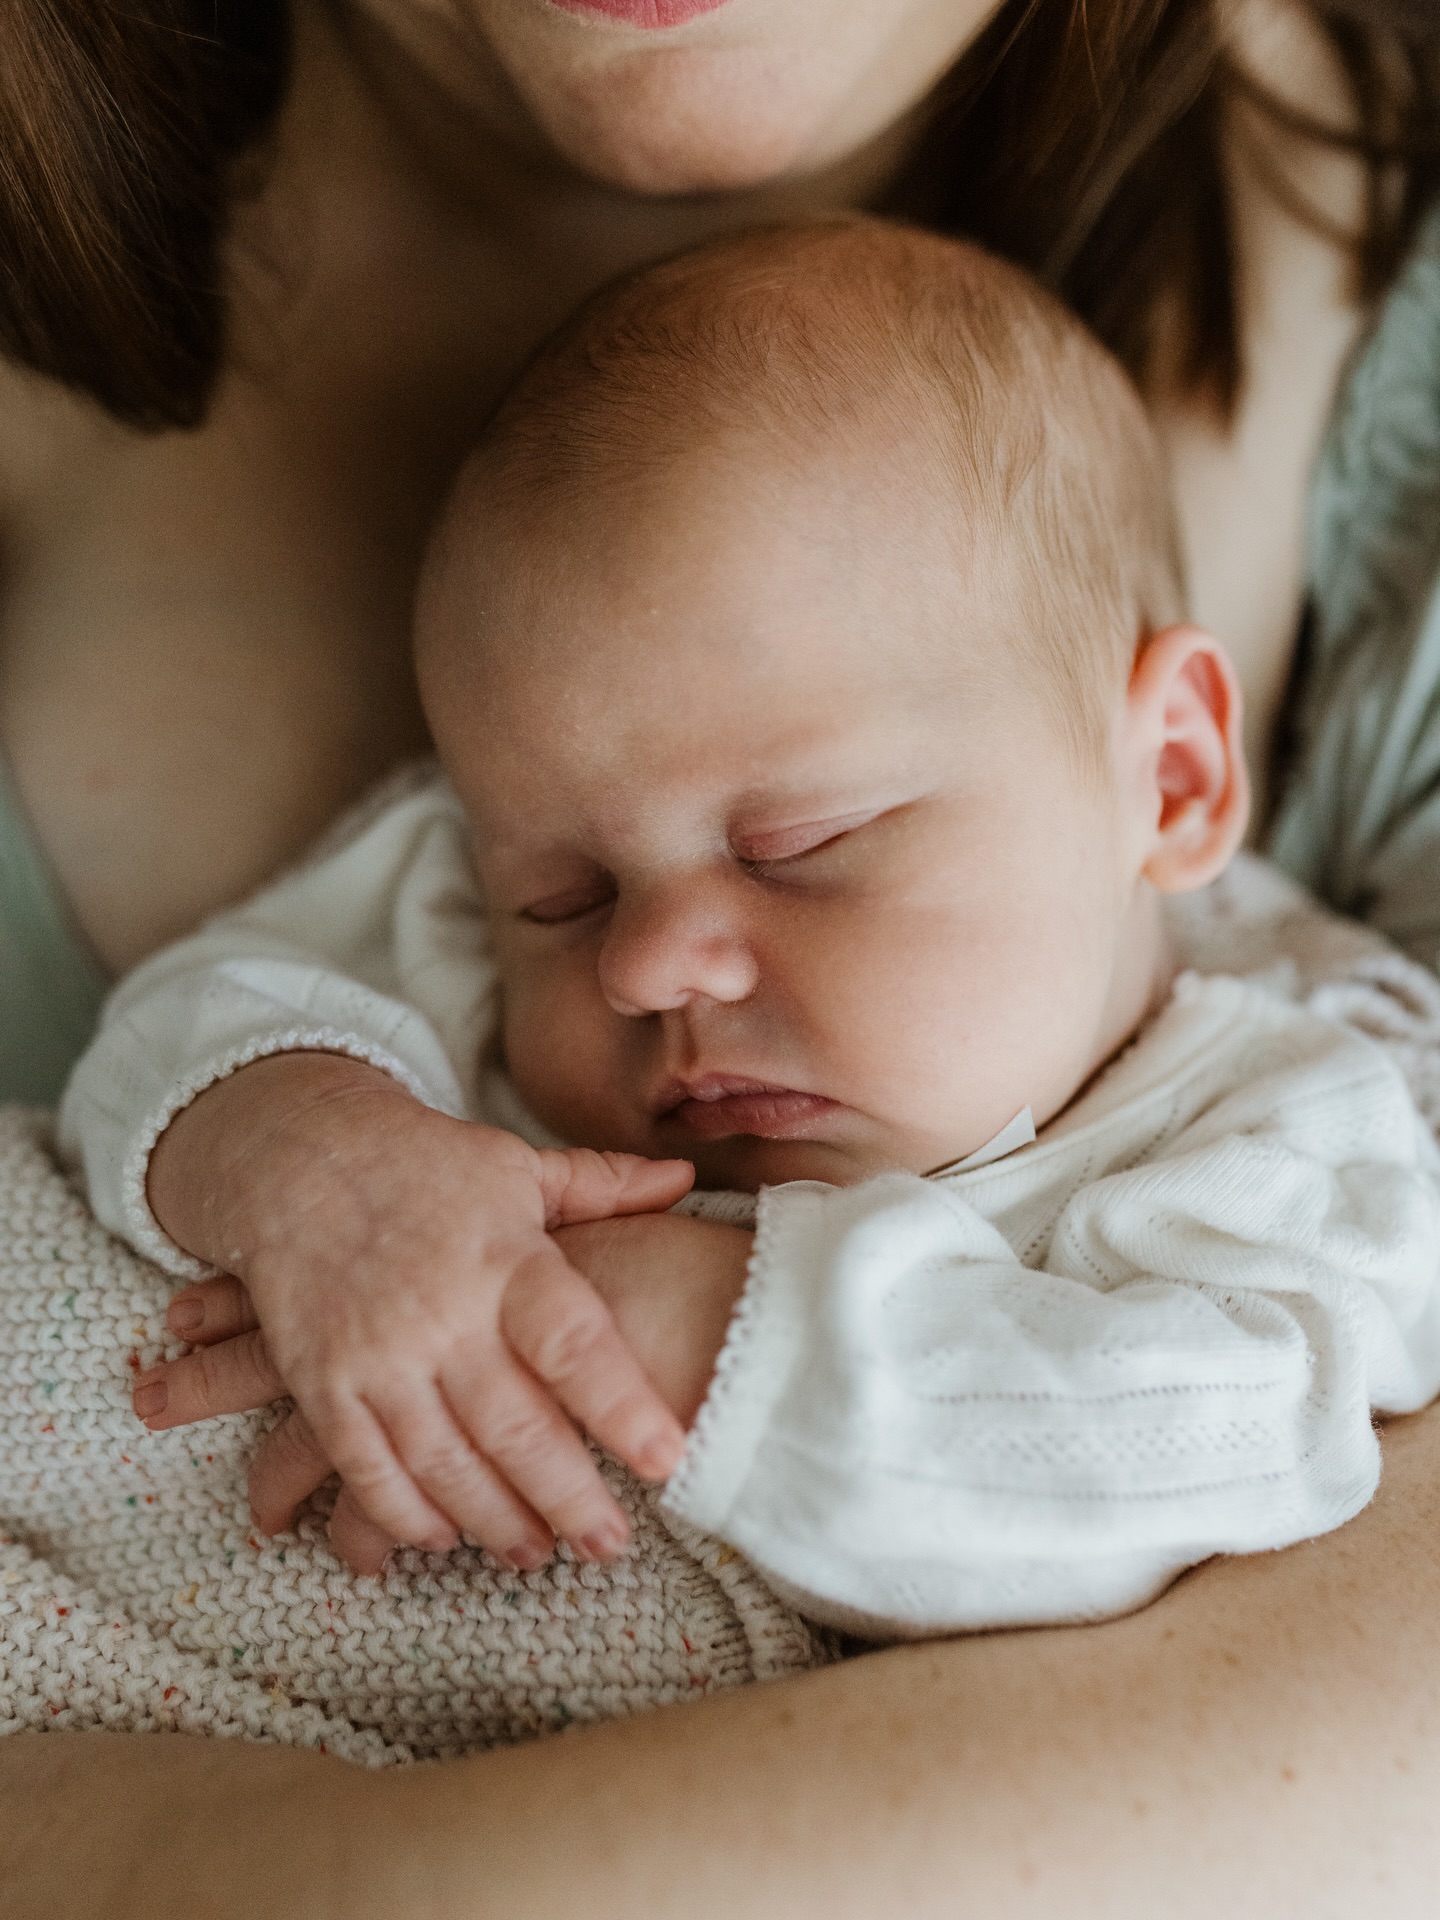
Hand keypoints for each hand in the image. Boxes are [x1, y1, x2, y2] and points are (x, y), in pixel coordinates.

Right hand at [135, 1052, 694, 1567]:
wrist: (295, 1157)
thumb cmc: (423, 1165)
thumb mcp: (516, 1167)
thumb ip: (600, 1188)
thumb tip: (684, 1182)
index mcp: (506, 1259)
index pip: (573, 1342)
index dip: (622, 1404)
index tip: (668, 1458)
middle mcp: (444, 1314)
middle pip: (514, 1427)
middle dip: (568, 1497)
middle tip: (609, 1545)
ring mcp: (378, 1355)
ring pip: (443, 1463)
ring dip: (493, 1520)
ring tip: (536, 1554)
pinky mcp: (322, 1383)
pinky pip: (365, 1468)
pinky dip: (404, 1514)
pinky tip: (442, 1538)